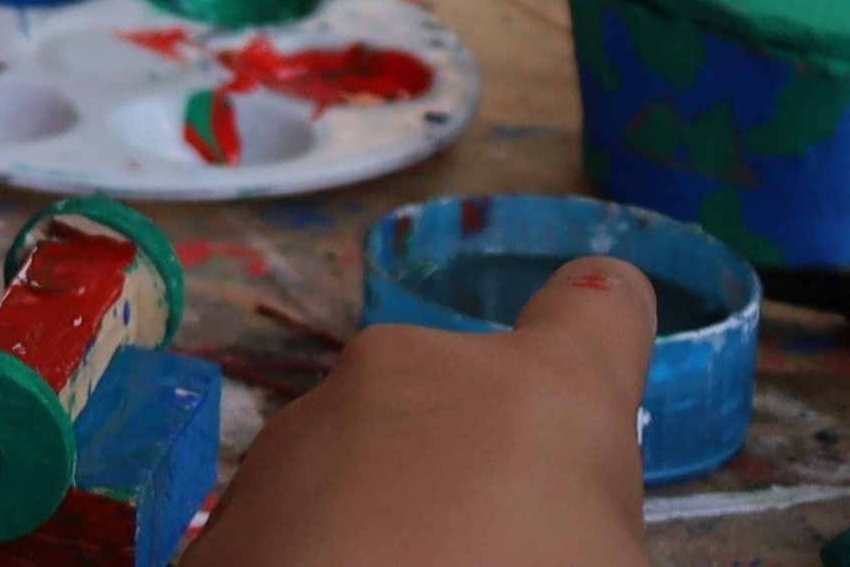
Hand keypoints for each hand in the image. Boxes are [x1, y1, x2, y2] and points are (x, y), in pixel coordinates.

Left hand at [184, 255, 657, 566]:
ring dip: (394, 513)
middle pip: (473, 407)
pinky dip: (324, 551)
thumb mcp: (611, 563)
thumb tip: (548, 520)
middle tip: (493, 555)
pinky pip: (307, 513)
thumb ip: (592, 519)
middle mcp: (418, 370)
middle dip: (480, 472)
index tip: (598, 355)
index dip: (602, 334)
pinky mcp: (238, 486)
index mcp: (544, 391)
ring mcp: (314, 421)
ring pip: (379, 457)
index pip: (596, 309)